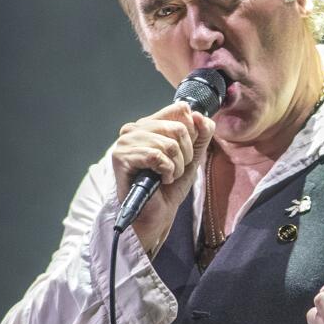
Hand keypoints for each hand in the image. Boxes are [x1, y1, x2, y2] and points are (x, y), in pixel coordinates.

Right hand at [111, 101, 213, 254]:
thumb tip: (200, 115)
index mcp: (150, 124)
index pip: (180, 109)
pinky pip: (157, 156)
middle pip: (179, 127)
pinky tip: (160, 179)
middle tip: (175, 169)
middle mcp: (135, 128)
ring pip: (169, 144)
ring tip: (167, 176)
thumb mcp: (192, 156)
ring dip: (176, 166)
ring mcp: (126, 141)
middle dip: (185, 155)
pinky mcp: (122, 156)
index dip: (192, 133)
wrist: (157, 214)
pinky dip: (166, 171)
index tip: (186, 153)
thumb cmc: (170, 186)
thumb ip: (202, 134)